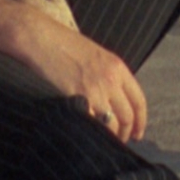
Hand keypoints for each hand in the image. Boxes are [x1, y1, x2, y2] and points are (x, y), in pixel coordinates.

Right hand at [0, 2, 148, 142]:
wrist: (40, 37)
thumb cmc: (63, 44)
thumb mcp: (95, 55)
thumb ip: (108, 76)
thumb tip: (114, 104)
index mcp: (117, 67)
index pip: (138, 101)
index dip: (140, 122)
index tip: (136, 134)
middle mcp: (110, 79)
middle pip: (127, 117)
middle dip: (124, 134)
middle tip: (117, 142)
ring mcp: (93, 90)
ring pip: (110, 125)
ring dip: (108, 137)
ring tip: (100, 142)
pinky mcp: (76, 98)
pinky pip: (90, 125)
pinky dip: (90, 134)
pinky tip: (85, 137)